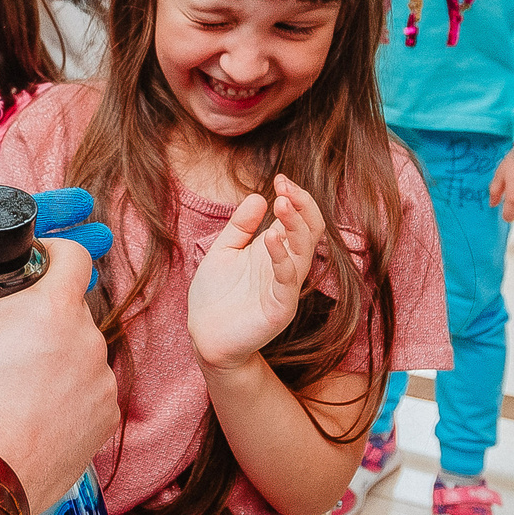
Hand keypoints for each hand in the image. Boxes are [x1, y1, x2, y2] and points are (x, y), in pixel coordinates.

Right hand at [0, 238, 118, 509]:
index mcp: (56, 309)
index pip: (73, 256)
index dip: (51, 252)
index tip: (32, 263)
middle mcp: (91, 343)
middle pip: (70, 311)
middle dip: (41, 316)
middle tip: (3, 335)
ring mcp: (101, 387)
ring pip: (79, 355)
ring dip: (54, 358)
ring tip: (12, 382)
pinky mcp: (103, 425)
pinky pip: (87, 396)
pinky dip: (64, 398)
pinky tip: (29, 413)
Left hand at [186, 177, 323, 372]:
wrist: (204, 335)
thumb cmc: (215, 295)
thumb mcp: (224, 251)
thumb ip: (241, 226)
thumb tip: (259, 197)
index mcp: (275, 252)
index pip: (299, 220)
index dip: (295, 198)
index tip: (281, 178)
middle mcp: (285, 267)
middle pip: (309, 231)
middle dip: (301, 206)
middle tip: (285, 187)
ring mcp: (284, 288)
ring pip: (304, 252)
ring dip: (295, 226)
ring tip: (282, 204)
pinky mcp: (279, 308)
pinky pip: (288, 281)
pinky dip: (282, 257)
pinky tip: (270, 237)